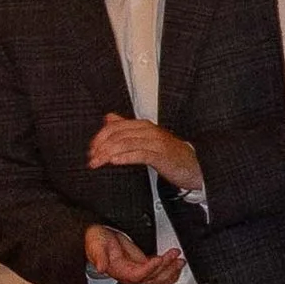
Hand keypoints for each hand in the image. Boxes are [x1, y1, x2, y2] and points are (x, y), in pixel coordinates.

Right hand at [84, 220, 183, 283]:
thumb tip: (101, 267)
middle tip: (175, 257)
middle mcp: (130, 274)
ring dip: (170, 271)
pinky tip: (176, 266)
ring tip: (180, 261)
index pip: (137, 275)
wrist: (99, 238)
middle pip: (151, 278)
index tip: (159, 259)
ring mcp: (138, 271)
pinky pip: (158, 273)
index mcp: (119, 270)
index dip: (149, 269)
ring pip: (157, 278)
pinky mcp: (143, 265)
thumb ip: (99, 256)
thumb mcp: (96, 246)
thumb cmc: (97, 241)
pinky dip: (169, 271)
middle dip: (165, 269)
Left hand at [88, 112, 204, 198]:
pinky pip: (141, 154)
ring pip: (127, 143)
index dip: (100, 137)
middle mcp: (149, 131)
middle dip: (101, 147)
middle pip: (118, 134)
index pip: (115, 126)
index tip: (91, 150)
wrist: (193, 165)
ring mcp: (156, 142)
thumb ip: (127, 128)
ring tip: (98, 162)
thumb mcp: (145, 139)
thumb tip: (108, 118)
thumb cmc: (168, 154)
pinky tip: (115, 161)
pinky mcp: (162, 156)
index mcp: (143, 126)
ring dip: (109, 154)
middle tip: (91, 159)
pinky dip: (126, 157)